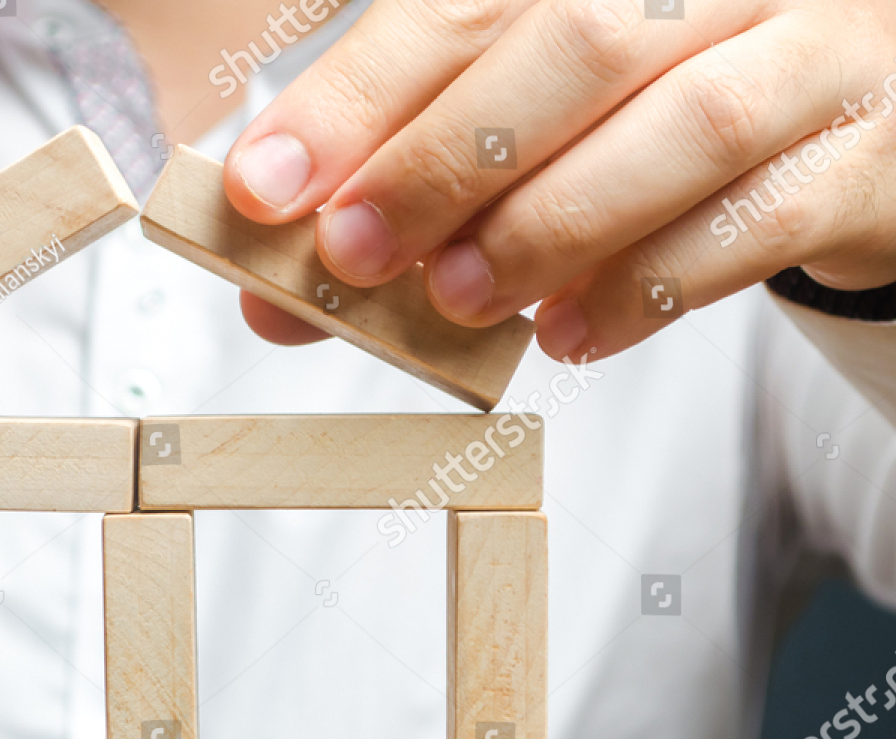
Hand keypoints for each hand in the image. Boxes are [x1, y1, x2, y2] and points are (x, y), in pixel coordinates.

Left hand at [224, 0, 895, 361]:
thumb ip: (411, 182)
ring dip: (546, 227)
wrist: (851, 122)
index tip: (267, 184)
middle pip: (577, 40)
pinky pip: (758, 224)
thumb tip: (280, 290)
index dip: (360, 94)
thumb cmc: (658, 113)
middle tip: (352, 254)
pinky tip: (567, 334)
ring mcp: (824, 47)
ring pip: (687, 126)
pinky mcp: (866, 156)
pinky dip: (648, 288)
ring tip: (456, 301)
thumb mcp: (525, 119)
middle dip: (441, 160)